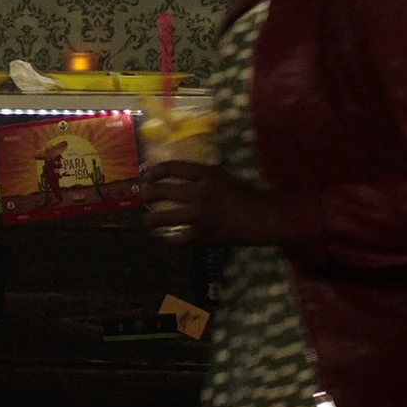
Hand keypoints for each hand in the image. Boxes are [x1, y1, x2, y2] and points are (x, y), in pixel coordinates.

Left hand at [143, 160, 285, 245]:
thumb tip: (180, 175)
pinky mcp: (202, 234)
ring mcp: (198, 215)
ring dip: (151, 220)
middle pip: (162, 191)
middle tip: (143, 197)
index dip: (155, 171)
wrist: (262, 218)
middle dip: (147, 194)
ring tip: (147, 221)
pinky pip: (178, 238)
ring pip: (163, 218)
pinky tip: (168, 238)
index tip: (148, 176)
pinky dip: (171, 239)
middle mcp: (199, 192)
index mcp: (206, 174)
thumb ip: (202, 175)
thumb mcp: (223, 176)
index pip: (172, 167)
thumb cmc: (245, 194)